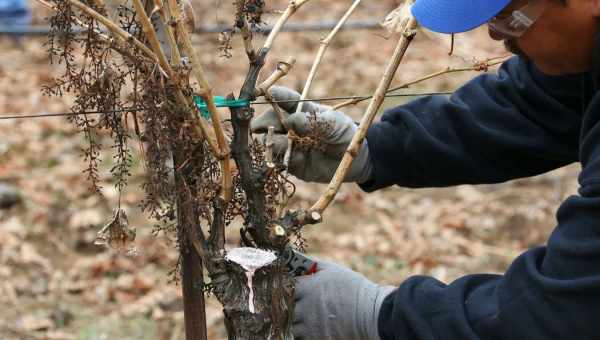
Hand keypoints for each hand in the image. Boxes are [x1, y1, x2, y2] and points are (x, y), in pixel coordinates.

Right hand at [251, 86, 372, 182]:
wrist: (352, 160)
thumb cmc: (343, 134)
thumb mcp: (333, 123)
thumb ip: (312, 121)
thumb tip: (289, 120)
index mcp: (301, 111)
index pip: (284, 100)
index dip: (274, 96)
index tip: (266, 94)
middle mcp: (290, 127)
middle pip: (268, 122)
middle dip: (264, 123)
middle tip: (261, 127)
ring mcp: (288, 145)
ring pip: (269, 142)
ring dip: (273, 143)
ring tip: (285, 144)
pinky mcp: (291, 163)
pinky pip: (278, 162)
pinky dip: (282, 160)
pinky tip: (296, 158)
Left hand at [294, 260, 395, 339]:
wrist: (371, 314)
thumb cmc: (354, 290)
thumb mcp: (334, 270)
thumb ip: (315, 266)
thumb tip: (299, 262)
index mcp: (307, 287)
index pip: (286, 287)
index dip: (291, 289)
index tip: (295, 291)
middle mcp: (304, 306)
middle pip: (287, 307)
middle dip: (293, 307)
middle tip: (304, 307)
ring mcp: (309, 325)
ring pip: (293, 325)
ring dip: (298, 323)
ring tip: (311, 319)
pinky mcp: (315, 338)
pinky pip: (301, 337)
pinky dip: (306, 334)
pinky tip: (316, 328)